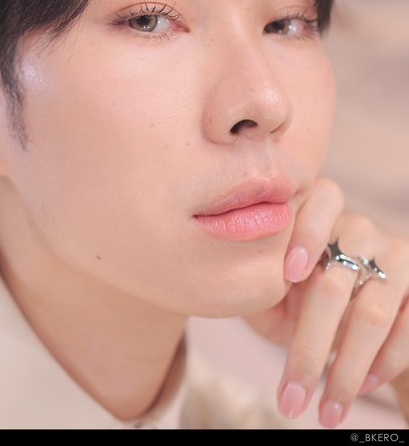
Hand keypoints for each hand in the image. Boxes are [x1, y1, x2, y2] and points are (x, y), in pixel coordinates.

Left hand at [242, 177, 408, 427]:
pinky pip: (406, 328)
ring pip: (372, 313)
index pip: (319, 203)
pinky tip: (358, 390)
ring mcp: (392, 257)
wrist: (344, 307)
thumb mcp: (272, 281)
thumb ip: (255, 277)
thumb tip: (225, 290)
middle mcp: (357, 229)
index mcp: (316, 214)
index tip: (289, 274)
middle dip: (309, 348)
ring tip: (326, 412)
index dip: (306, 235)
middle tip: (291, 399)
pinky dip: (383, 365)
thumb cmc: (294, 289)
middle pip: (334, 285)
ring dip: (346, 370)